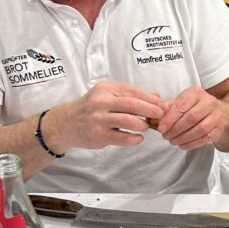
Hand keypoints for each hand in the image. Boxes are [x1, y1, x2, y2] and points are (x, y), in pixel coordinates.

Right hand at [49, 82, 163, 151]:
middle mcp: (101, 102)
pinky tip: (138, 138)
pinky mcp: (98, 134)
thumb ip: (131, 96)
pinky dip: (134, 138)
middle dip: (151, 110)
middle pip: (133, 104)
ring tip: (146, 127)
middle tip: (161, 115)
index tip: (162, 104)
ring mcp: (99, 119)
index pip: (133, 91)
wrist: (66, 123)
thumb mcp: (107, 95)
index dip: (150, 99)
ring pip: (129, 120)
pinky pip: (122, 137)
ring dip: (142, 125)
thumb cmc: (91, 109)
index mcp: (105, 89)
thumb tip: (157, 98)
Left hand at [157, 85, 226, 150]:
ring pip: (200, 129)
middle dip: (176, 129)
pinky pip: (206, 138)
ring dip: (184, 138)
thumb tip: (158, 110)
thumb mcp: (181, 102)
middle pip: (191, 118)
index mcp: (196, 92)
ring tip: (173, 141)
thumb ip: (169, 106)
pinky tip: (182, 145)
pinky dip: (192, 144)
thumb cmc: (193, 106)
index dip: (169, 119)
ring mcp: (217, 115)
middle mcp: (209, 102)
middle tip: (166, 136)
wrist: (216, 110)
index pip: (181, 106)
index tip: (161, 129)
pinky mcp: (220, 128)